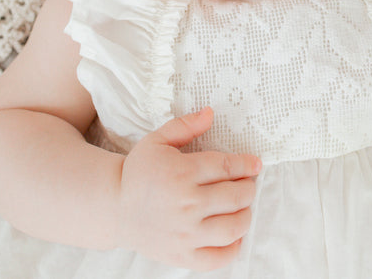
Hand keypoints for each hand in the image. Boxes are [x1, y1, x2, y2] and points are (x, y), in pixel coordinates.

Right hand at [114, 107, 261, 271]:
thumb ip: (186, 126)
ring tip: (242, 206)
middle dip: (249, 187)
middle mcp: (187, 204)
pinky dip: (234, 248)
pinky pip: (218, 258)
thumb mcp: (157, 140)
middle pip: (236, 196)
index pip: (227, 167)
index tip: (255, 164)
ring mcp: (186, 233)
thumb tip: (210, 113)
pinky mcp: (182, 255)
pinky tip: (233, 234)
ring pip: (233, 227)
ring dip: (246, 214)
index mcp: (182, 172)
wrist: (115, 207)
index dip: (247, 164)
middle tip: (247, 183)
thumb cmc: (139, 171)